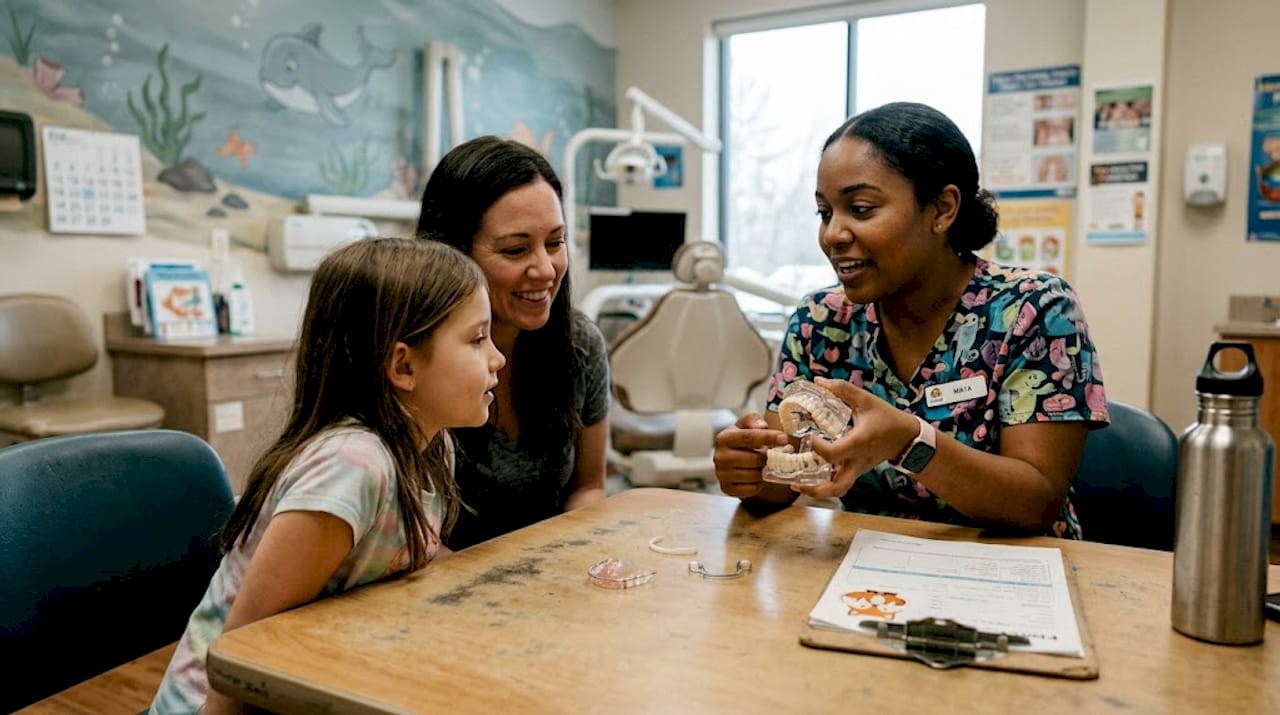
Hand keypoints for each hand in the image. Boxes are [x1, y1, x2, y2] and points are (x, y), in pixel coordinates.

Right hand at [713, 412, 787, 498]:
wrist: (731, 459)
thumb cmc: (742, 439)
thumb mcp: (746, 424)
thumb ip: (753, 420)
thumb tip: (762, 426)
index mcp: (724, 438)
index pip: (748, 437)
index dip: (768, 437)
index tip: (784, 439)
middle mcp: (719, 457)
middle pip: (754, 459)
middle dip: (768, 457)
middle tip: (773, 455)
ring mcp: (722, 474)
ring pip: (754, 475)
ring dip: (763, 471)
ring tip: (762, 464)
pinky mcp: (727, 489)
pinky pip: (751, 489)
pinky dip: (758, 484)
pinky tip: (756, 476)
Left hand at [793, 377, 917, 499]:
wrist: (906, 437)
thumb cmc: (887, 418)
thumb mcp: (866, 400)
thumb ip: (842, 389)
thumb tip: (818, 382)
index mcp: (859, 443)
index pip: (834, 453)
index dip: (818, 447)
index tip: (811, 436)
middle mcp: (857, 461)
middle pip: (837, 487)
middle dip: (814, 489)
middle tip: (794, 482)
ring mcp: (858, 470)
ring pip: (838, 490)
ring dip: (817, 491)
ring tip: (798, 484)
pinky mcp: (857, 471)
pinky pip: (840, 483)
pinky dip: (825, 483)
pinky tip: (811, 475)